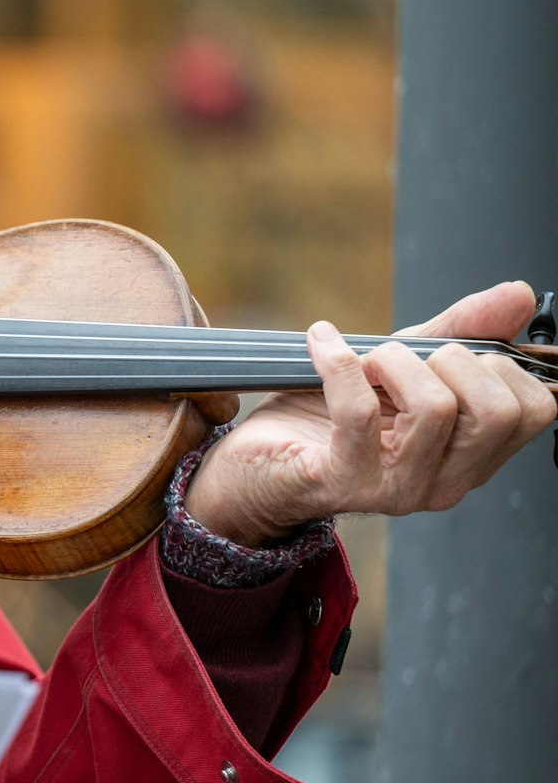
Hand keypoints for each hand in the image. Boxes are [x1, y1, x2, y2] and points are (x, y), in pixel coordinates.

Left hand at [184, 281, 555, 545]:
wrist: (253, 468)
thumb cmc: (324, 419)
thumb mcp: (396, 367)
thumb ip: (456, 332)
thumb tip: (518, 295)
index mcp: (471, 456)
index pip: (538, 409)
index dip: (501, 362)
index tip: (447, 352)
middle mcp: (446, 480)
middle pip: (499, 411)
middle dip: (453, 359)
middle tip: (402, 359)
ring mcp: (397, 487)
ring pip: (436, 408)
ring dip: (393, 361)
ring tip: (364, 362)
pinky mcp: (344, 481)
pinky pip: (358, 411)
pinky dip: (338, 361)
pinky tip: (321, 345)